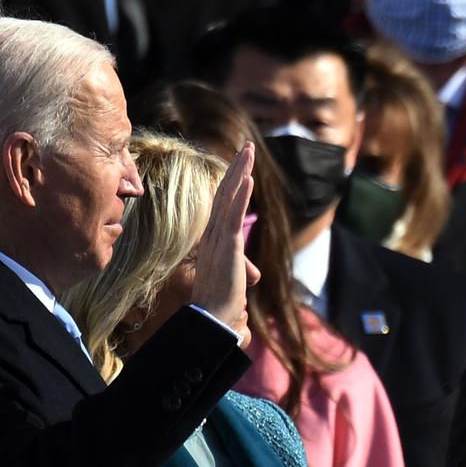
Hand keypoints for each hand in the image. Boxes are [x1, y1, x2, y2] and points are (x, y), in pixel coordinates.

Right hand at [191, 143, 260, 346]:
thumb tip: (253, 281)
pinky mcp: (227, 247)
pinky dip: (240, 196)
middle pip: (225, 195)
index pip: (223, 206)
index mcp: (213, 241)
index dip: (232, 184)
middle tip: (248, 147)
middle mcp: (212, 236)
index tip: (242, 166)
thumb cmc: (220, 305)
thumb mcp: (234, 284)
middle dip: (237, 169)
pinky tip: (247, 178)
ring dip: (239, 173)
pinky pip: (233, 216)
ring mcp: (218, 240)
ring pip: (229, 199)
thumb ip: (242, 276)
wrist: (211, 319)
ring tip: (249, 151)